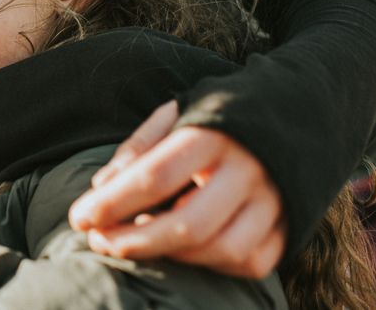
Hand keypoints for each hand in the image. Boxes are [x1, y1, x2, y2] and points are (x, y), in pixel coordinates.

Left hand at [68, 101, 285, 278]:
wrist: (296, 110)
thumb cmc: (218, 115)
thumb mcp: (176, 114)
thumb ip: (139, 149)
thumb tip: (101, 189)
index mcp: (213, 132)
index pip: (155, 176)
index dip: (112, 203)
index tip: (79, 218)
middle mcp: (248, 168)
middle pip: (188, 225)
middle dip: (134, 242)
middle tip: (99, 241)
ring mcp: (276, 199)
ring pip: (221, 250)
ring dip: (172, 257)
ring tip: (138, 242)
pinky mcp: (292, 223)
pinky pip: (250, 261)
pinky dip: (212, 264)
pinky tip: (184, 251)